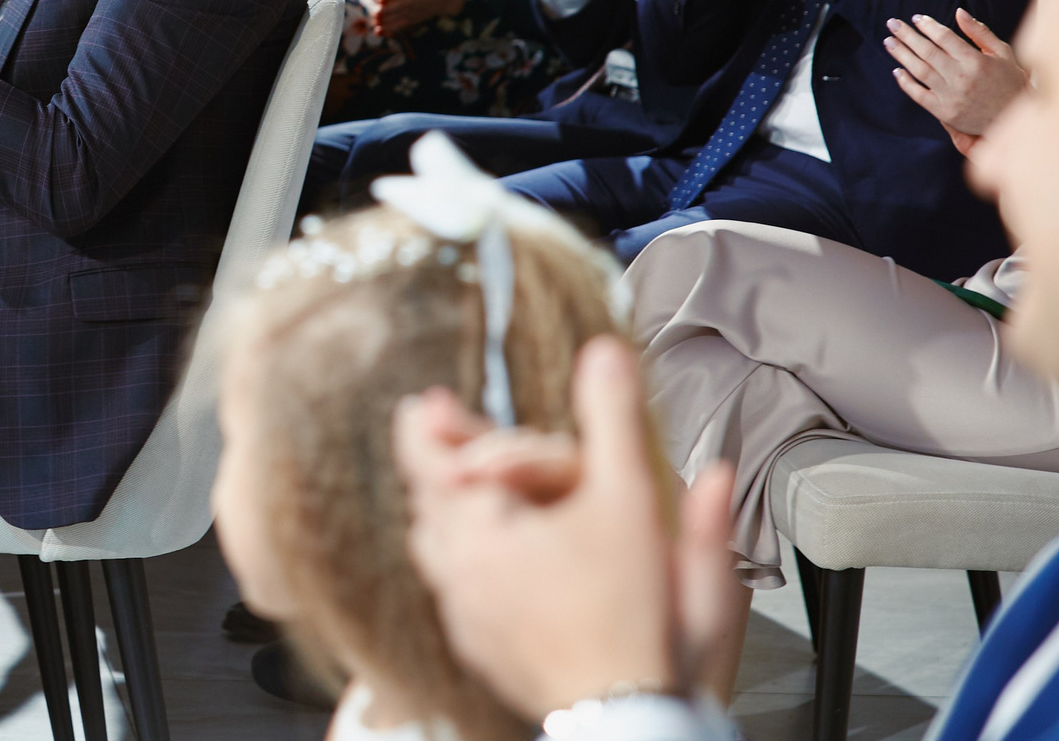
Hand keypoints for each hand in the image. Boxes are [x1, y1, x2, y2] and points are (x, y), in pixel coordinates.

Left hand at [374, 0, 466, 36]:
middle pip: (402, 3)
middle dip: (389, 9)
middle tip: (375, 13)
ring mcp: (420, 8)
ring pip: (402, 15)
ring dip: (389, 21)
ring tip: (375, 23)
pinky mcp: (418, 17)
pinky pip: (404, 23)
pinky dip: (392, 29)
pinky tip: (380, 32)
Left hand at [396, 337, 740, 717]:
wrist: (633, 715)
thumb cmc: (632, 615)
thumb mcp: (631, 498)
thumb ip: (613, 417)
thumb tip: (605, 354)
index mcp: (477, 526)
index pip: (426, 458)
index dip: (426, 425)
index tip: (428, 403)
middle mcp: (456, 572)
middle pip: (430, 500)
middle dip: (447, 466)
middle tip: (456, 439)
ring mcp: (465, 617)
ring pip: (440, 549)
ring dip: (452, 515)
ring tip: (469, 495)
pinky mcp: (484, 651)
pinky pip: (460, 592)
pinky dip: (470, 564)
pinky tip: (496, 560)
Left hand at [886, 9, 1026, 153]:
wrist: (1016, 119)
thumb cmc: (1010, 82)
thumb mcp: (1002, 53)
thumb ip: (979, 32)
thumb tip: (958, 12)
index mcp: (976, 61)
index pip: (944, 37)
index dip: (928, 26)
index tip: (916, 18)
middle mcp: (961, 77)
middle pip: (926, 51)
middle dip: (907, 35)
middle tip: (892, 23)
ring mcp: (951, 96)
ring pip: (919, 70)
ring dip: (901, 54)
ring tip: (889, 41)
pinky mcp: (944, 112)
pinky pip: (918, 94)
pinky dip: (905, 82)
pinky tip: (897, 70)